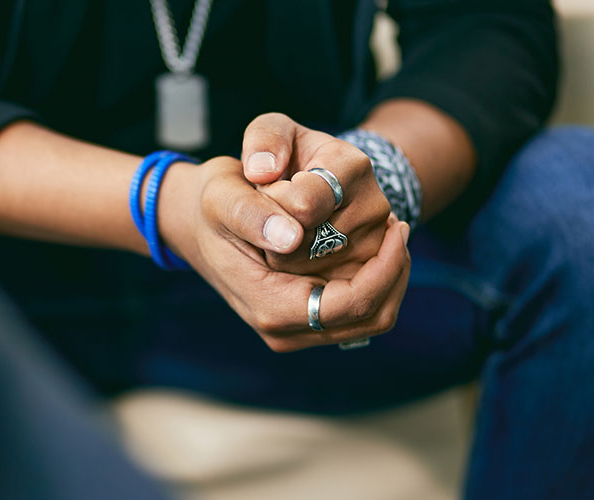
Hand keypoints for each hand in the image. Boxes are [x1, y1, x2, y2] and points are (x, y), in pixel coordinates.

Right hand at [159, 158, 410, 351]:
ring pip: (373, 317)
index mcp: (268, 304)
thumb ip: (252, 211)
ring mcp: (296, 329)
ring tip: (389, 233)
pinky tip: (372, 243)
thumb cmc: (213, 200)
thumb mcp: (222, 192)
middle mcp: (284, 328)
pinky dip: (375, 279)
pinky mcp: (306, 319)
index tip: (395, 223)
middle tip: (397, 225)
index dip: (383, 268)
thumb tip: (290, 237)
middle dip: (391, 269)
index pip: (352, 303)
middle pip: (372, 315)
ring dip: (388, 275)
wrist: (196, 221)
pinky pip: (360, 311)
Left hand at [240, 112, 391, 278]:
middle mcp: (374, 207)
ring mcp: (375, 247)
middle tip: (275, 214)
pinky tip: (291, 258)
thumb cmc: (281, 159)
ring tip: (286, 233)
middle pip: (302, 247)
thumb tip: (262, 173)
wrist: (307, 188)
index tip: (267, 189)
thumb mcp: (268, 133)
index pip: (300, 205)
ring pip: (308, 274)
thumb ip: (263, 142)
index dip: (269, 204)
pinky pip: (330, 300)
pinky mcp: (372, 279)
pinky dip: (297, 283)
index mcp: (351, 166)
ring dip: (281, 260)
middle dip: (271, 234)